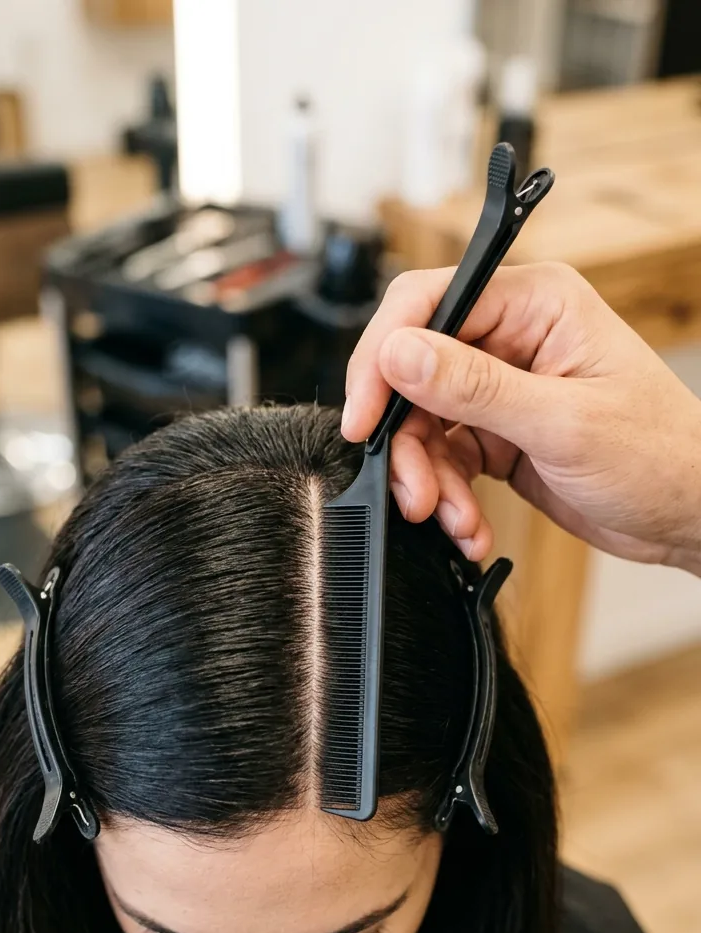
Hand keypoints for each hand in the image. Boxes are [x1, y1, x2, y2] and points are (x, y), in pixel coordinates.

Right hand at [342, 262, 700, 574]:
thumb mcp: (563, 422)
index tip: (367, 415)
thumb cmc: (661, 455)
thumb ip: (475, 387)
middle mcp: (511, 337)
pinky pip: (444, 459)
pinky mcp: (497, 433)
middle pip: (414, 372)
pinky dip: (448, 498)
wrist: (689, 514)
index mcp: (535, 303)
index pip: (427, 303)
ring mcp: (501, 387)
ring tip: (453, 518)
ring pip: (423, 424)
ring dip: (428, 480)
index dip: (384, 356)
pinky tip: (469, 525)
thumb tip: (401, 354)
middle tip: (414, 492)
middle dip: (407, 440)